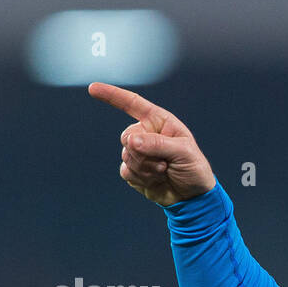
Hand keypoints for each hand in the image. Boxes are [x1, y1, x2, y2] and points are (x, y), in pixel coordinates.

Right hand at [89, 82, 216, 205]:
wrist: (192, 197)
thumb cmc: (194, 169)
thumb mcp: (184, 152)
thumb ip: (158, 144)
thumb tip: (131, 141)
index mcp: (159, 122)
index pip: (133, 104)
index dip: (112, 95)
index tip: (93, 88)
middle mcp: (146, 134)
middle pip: (127, 136)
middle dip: (144, 153)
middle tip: (165, 164)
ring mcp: (138, 152)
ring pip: (126, 156)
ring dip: (146, 168)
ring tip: (164, 172)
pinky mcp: (134, 170)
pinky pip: (126, 171)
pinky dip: (141, 179)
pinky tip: (156, 181)